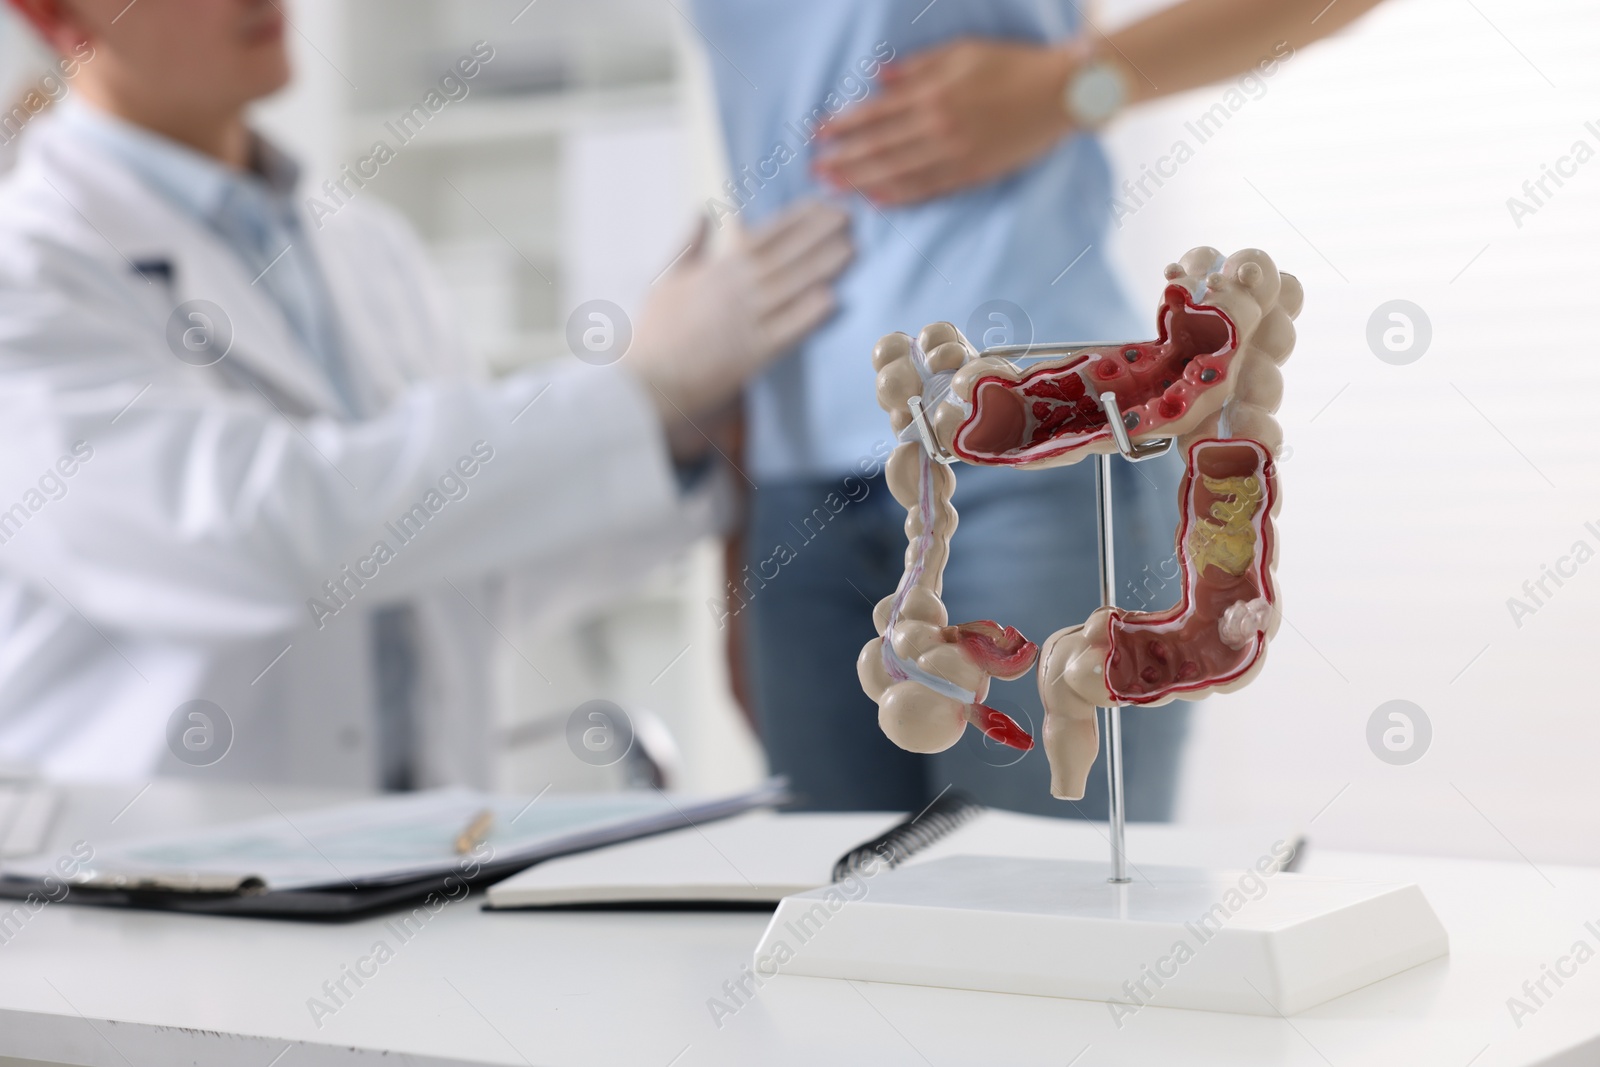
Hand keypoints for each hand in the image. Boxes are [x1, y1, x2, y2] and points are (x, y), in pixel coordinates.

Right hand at [629, 199, 851, 458]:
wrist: (646, 381)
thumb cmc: (653, 332)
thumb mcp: (665, 278)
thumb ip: (688, 244)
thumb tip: (702, 211)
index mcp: (716, 269)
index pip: (764, 235)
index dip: (797, 218)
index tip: (823, 204)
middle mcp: (734, 289)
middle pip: (784, 256)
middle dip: (818, 234)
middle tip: (849, 217)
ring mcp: (744, 321)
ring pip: (789, 287)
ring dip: (821, 266)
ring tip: (850, 249)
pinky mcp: (750, 355)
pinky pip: (785, 331)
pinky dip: (807, 314)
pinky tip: (831, 299)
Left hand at [813, 39, 1078, 207]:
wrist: (1061, 94)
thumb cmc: (1012, 64)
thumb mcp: (962, 53)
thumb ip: (918, 67)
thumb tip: (877, 77)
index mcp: (933, 94)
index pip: (876, 113)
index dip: (843, 124)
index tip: (817, 133)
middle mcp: (939, 127)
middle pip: (878, 148)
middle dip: (842, 158)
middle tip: (813, 169)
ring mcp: (955, 155)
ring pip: (897, 173)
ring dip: (861, 180)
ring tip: (833, 187)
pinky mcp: (972, 173)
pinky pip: (927, 189)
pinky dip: (898, 195)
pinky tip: (875, 199)